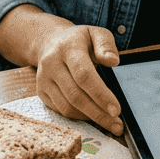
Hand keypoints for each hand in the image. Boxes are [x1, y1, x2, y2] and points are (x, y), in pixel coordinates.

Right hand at [29, 20, 123, 134]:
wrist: (49, 42)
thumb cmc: (79, 40)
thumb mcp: (95, 34)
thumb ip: (106, 45)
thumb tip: (113, 61)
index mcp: (68, 48)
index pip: (83, 75)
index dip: (100, 95)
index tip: (116, 109)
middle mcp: (52, 64)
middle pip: (75, 95)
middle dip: (98, 113)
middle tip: (117, 124)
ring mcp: (44, 79)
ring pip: (66, 106)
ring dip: (89, 118)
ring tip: (109, 122)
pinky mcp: (41, 91)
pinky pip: (60, 110)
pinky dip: (78, 117)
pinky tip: (92, 116)